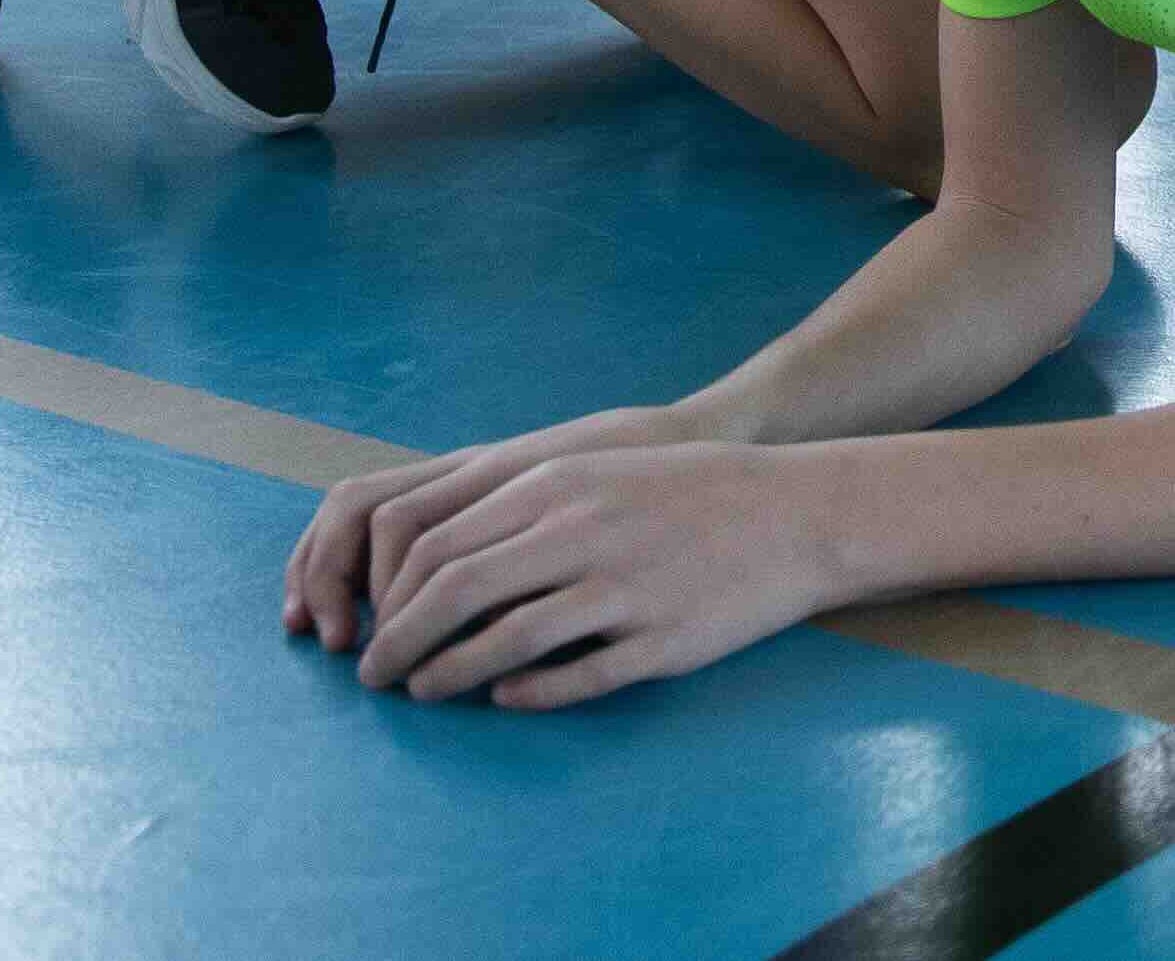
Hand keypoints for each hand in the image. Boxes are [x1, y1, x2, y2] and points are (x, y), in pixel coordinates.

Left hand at [327, 432, 846, 710]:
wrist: (802, 511)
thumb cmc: (694, 490)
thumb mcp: (601, 473)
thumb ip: (524, 512)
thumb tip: (441, 567)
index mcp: (559, 487)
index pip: (437, 547)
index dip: (390, 599)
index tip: (373, 628)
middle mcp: (581, 532)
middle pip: (453, 595)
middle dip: (399, 643)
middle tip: (376, 676)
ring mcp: (622, 588)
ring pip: (503, 642)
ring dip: (448, 675)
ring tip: (424, 693)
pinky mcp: (660, 640)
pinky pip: (573, 677)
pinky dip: (526, 694)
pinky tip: (505, 700)